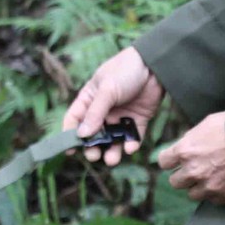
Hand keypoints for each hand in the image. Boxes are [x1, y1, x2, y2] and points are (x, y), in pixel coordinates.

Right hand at [64, 47, 165, 164]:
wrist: (155, 64)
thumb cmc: (125, 70)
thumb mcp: (107, 90)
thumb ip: (95, 113)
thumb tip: (82, 135)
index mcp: (89, 99)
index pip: (75, 119)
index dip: (70, 135)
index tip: (70, 151)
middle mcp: (103, 110)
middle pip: (94, 134)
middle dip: (93, 146)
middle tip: (94, 155)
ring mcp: (121, 116)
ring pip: (113, 139)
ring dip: (111, 150)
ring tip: (112, 160)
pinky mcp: (138, 120)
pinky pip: (132, 136)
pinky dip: (131, 144)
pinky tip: (130, 147)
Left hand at [159, 112, 224, 203]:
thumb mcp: (206, 125)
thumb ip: (190, 140)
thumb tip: (184, 146)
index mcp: (185, 151)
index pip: (164, 162)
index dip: (170, 160)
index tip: (175, 159)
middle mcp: (193, 171)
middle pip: (175, 182)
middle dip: (183, 175)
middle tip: (194, 168)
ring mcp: (208, 185)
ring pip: (192, 194)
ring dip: (198, 186)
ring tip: (210, 176)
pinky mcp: (224, 195)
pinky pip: (212, 199)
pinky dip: (216, 192)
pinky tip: (223, 181)